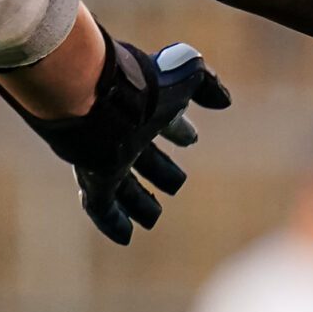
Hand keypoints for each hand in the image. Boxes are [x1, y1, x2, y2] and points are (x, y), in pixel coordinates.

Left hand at [0, 31, 227, 242]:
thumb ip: (206, 83)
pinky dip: (113, 221)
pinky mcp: (93, 177)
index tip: (191, 139)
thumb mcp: (182, 74)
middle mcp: (124, 133)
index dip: (179, 129)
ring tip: (152, 216)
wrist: (89, 92)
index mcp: (145, 107)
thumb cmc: (137, 83)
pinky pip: (102, 205)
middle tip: (176, 181)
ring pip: (123, 184)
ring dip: (139, 200)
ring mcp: (106, 156)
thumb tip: (223, 101)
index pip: (165, 120)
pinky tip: (125, 237)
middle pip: (143, 155)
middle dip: (159, 166)